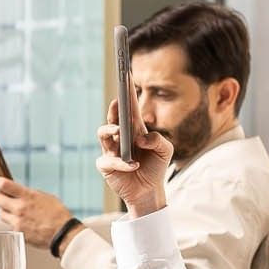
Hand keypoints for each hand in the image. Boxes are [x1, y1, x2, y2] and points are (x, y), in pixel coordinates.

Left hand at [0, 174, 74, 247]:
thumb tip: (18, 192)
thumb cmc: (58, 215)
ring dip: (5, 211)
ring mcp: (17, 222)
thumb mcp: (45, 197)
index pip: (4, 185)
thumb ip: (29, 194)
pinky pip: (10, 225)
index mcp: (27, 196)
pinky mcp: (17, 233)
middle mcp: (19, 208)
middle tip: (1, 197)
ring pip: (1, 213)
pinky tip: (25, 223)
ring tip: (16, 212)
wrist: (63, 234)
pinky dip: (14, 223)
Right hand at [97, 99, 170, 215]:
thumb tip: (140, 138)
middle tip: (117, 100)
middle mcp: (120, 136)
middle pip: (113, 117)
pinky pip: (109, 160)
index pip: (129, 107)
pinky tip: (134, 165)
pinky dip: (121, 163)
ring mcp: (111, 150)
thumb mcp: (165, 151)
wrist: (149, 192)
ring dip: (110, 130)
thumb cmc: (156, 168)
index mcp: (135, 129)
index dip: (127, 92)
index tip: (126, 75)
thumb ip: (157, 140)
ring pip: (103, 133)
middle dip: (113, 107)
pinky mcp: (106, 166)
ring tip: (119, 132)